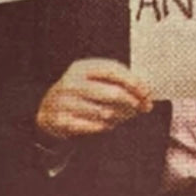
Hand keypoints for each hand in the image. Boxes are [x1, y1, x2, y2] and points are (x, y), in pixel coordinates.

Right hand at [36, 59, 152, 137]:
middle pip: (112, 92)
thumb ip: (118, 83)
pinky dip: (104, 127)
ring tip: (120, 117)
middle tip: (142, 108)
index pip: (114, 70)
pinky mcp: (62, 120)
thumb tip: (146, 94)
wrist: (47, 111)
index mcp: (81, 68)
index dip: (134, 81)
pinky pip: (93, 126)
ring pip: (105, 112)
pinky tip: (106, 125)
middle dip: (132, 102)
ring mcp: (65, 102)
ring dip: (119, 117)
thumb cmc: (78, 95)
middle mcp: (72, 82)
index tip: (147, 93)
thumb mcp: (93, 81)